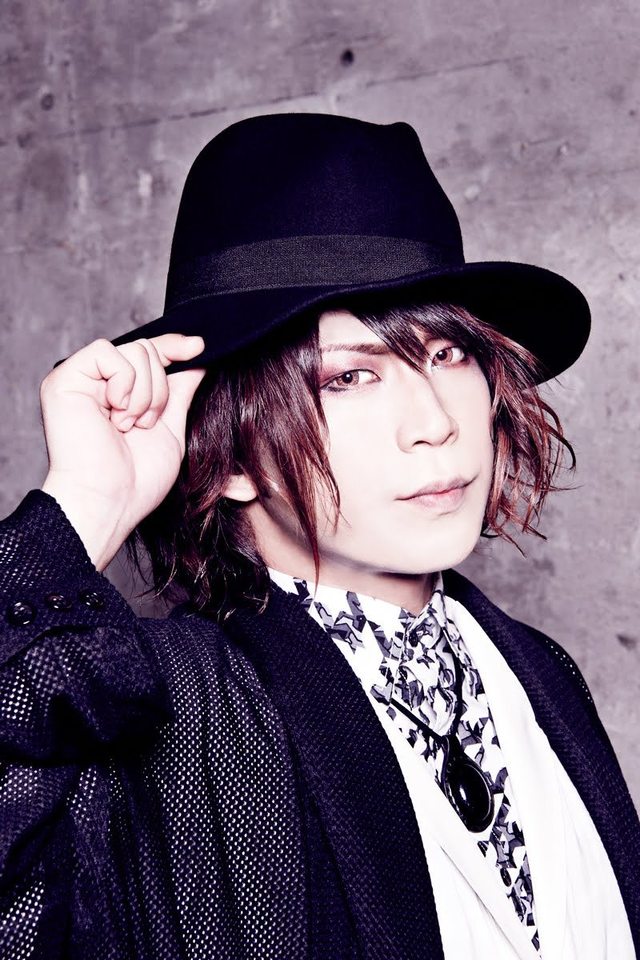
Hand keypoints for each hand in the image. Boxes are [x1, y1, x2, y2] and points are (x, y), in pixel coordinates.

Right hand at [41, 334, 205, 569]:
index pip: (148, 354)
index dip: (173, 347)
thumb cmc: (137, 479)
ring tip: (128, 426)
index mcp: (118, 393)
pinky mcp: (64, 379)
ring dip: (144, 394)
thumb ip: (180, 391)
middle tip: (143, 425)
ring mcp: (78, 379)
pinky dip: (123, 384)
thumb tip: (197, 357)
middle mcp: (96, 383)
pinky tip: (116, 415)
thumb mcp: (170, 428)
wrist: (111, 501)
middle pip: (145, 349)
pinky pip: (107, 353)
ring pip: (133, 350)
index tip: (199, 347)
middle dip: (159, 389)